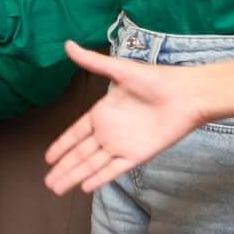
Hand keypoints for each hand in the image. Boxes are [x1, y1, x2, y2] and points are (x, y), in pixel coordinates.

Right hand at [43, 41, 208, 193]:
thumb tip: (67, 44)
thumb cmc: (155, 80)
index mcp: (103, 112)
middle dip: (63, 168)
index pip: (76, 133)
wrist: (186, 95)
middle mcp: (109, 132)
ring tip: (57, 189)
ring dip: (75, 176)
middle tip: (47, 182)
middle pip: (80, 154)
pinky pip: (114, 170)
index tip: (48, 158)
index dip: (62, 145)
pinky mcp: (137, 156)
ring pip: (92, 165)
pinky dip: (99, 179)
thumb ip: (93, 62)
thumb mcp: (120, 69)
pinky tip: (85, 188)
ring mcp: (122, 145)